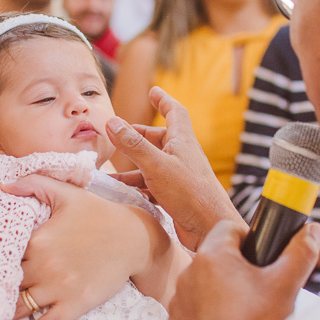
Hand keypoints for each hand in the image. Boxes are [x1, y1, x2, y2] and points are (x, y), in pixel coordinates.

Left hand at [0, 175, 162, 319]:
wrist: (134, 237)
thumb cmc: (99, 213)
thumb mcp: (67, 193)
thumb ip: (33, 183)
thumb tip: (1, 184)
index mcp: (38, 239)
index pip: (3, 254)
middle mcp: (45, 266)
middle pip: (7, 283)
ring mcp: (60, 288)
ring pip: (21, 307)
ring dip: (5, 312)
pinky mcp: (75, 305)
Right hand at [106, 87, 243, 249]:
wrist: (210, 228)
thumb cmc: (189, 193)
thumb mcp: (156, 165)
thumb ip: (133, 144)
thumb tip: (112, 122)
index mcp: (182, 141)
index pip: (174, 112)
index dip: (163, 100)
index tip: (153, 91)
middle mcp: (181, 155)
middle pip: (158, 138)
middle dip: (138, 136)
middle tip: (117, 135)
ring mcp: (178, 176)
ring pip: (151, 163)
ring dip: (131, 165)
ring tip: (109, 170)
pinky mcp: (175, 195)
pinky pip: (151, 184)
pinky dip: (136, 186)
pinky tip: (121, 192)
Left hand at [165, 220, 319, 319]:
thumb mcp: (285, 287)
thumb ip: (299, 253)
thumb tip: (310, 232)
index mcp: (212, 257)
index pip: (227, 228)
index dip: (248, 238)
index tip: (260, 256)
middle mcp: (188, 275)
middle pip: (215, 258)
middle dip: (235, 268)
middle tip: (257, 288)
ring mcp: (177, 302)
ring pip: (202, 286)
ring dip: (219, 293)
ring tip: (243, 314)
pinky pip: (191, 313)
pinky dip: (206, 318)